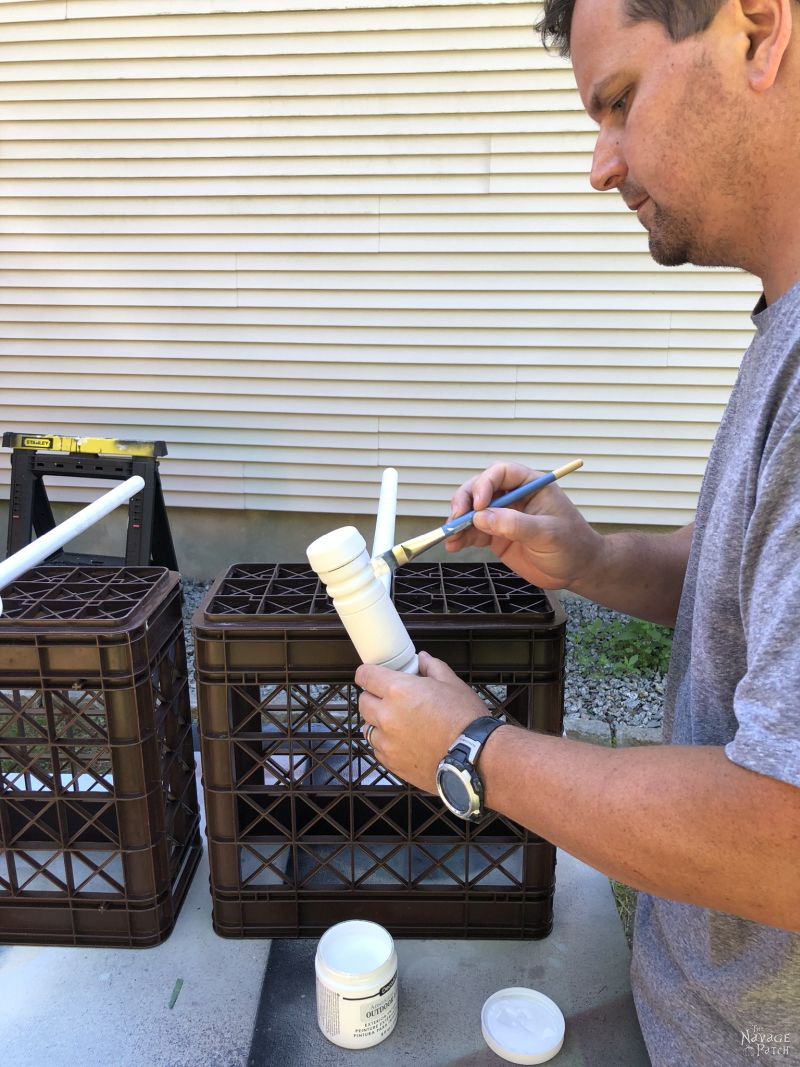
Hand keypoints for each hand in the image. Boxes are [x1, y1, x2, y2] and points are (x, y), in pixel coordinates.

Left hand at [356, 652, 487, 792]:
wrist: (475, 758)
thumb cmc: (465, 720)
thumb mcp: (452, 684)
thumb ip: (432, 667)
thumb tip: (422, 659)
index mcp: (398, 691)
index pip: (365, 675)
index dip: (368, 673)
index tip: (372, 675)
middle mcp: (387, 716)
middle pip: (363, 702)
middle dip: (374, 697)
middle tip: (391, 699)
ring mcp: (387, 742)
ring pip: (368, 728)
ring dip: (378, 723)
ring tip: (399, 723)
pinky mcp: (392, 762)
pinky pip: (378, 749)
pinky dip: (386, 744)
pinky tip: (405, 742)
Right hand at [446, 460, 601, 590]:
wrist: (577, 570)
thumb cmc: (572, 546)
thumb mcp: (547, 534)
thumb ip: (515, 525)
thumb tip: (482, 518)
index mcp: (531, 485)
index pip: (501, 473)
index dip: (485, 484)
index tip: (478, 505)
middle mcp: (514, 497)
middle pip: (480, 488)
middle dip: (465, 501)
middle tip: (457, 519)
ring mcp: (503, 516)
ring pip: (472, 510)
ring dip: (458, 521)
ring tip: (450, 537)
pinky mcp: (496, 535)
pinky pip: (473, 531)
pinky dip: (461, 537)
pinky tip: (453, 546)